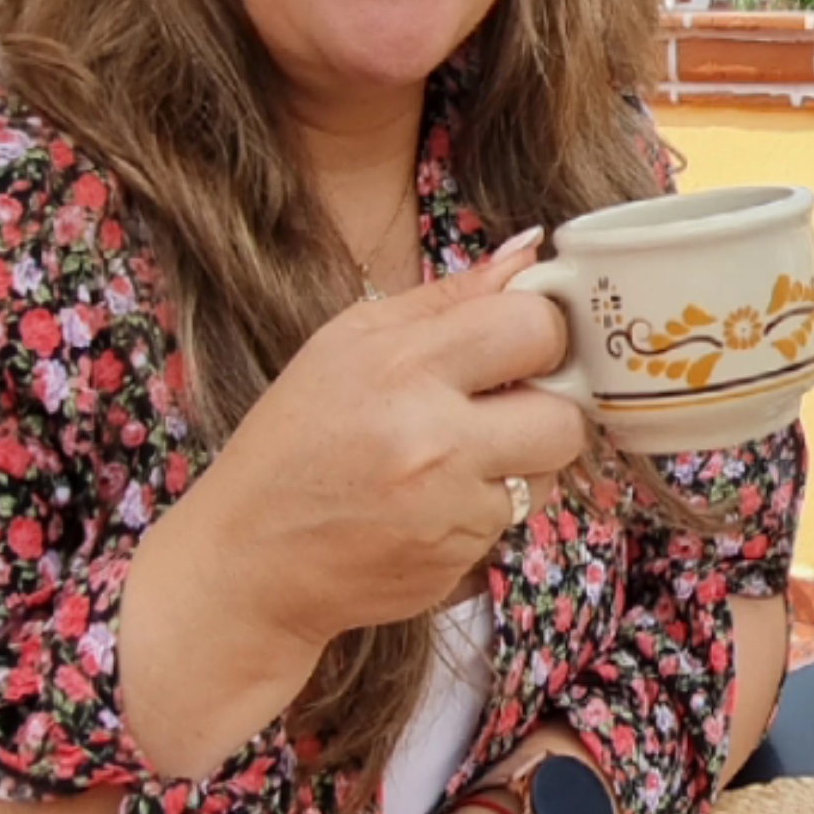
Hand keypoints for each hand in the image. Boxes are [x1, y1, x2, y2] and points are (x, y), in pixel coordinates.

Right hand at [121, 231, 590, 777]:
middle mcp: (430, 436)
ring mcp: (449, 506)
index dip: (539, 331)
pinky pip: (516, 518)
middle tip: (503, 404)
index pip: (534, 325)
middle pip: (565, 411)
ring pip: (550, 468)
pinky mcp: (460, 557)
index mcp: (398, 365)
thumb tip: (530, 249)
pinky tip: (434, 503)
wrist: (248, 563)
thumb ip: (446, 299)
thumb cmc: (293, 443)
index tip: (518, 343)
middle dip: (546, 404)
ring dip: (521, 458)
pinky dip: (488, 506)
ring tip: (457, 456)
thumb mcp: (346, 345)